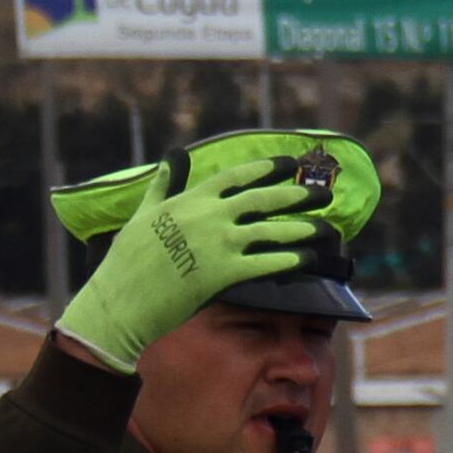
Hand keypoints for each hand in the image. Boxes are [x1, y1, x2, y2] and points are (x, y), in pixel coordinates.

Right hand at [58, 147, 341, 372]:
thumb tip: (175, 154)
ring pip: (271, 231)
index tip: (290, 163)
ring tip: (329, 227)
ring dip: (303, 228)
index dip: (267, 168)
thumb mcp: (144, 211)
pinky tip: (310, 258)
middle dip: (297, 194)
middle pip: (263, 200)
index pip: (237, 176)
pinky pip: (267, 264)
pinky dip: (291, 260)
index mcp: (191, 199)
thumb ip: (166, 183)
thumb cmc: (130, 255)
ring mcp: (219, 245)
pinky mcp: (225, 274)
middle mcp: (209, 217)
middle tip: (325, 193)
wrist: (124, 297)